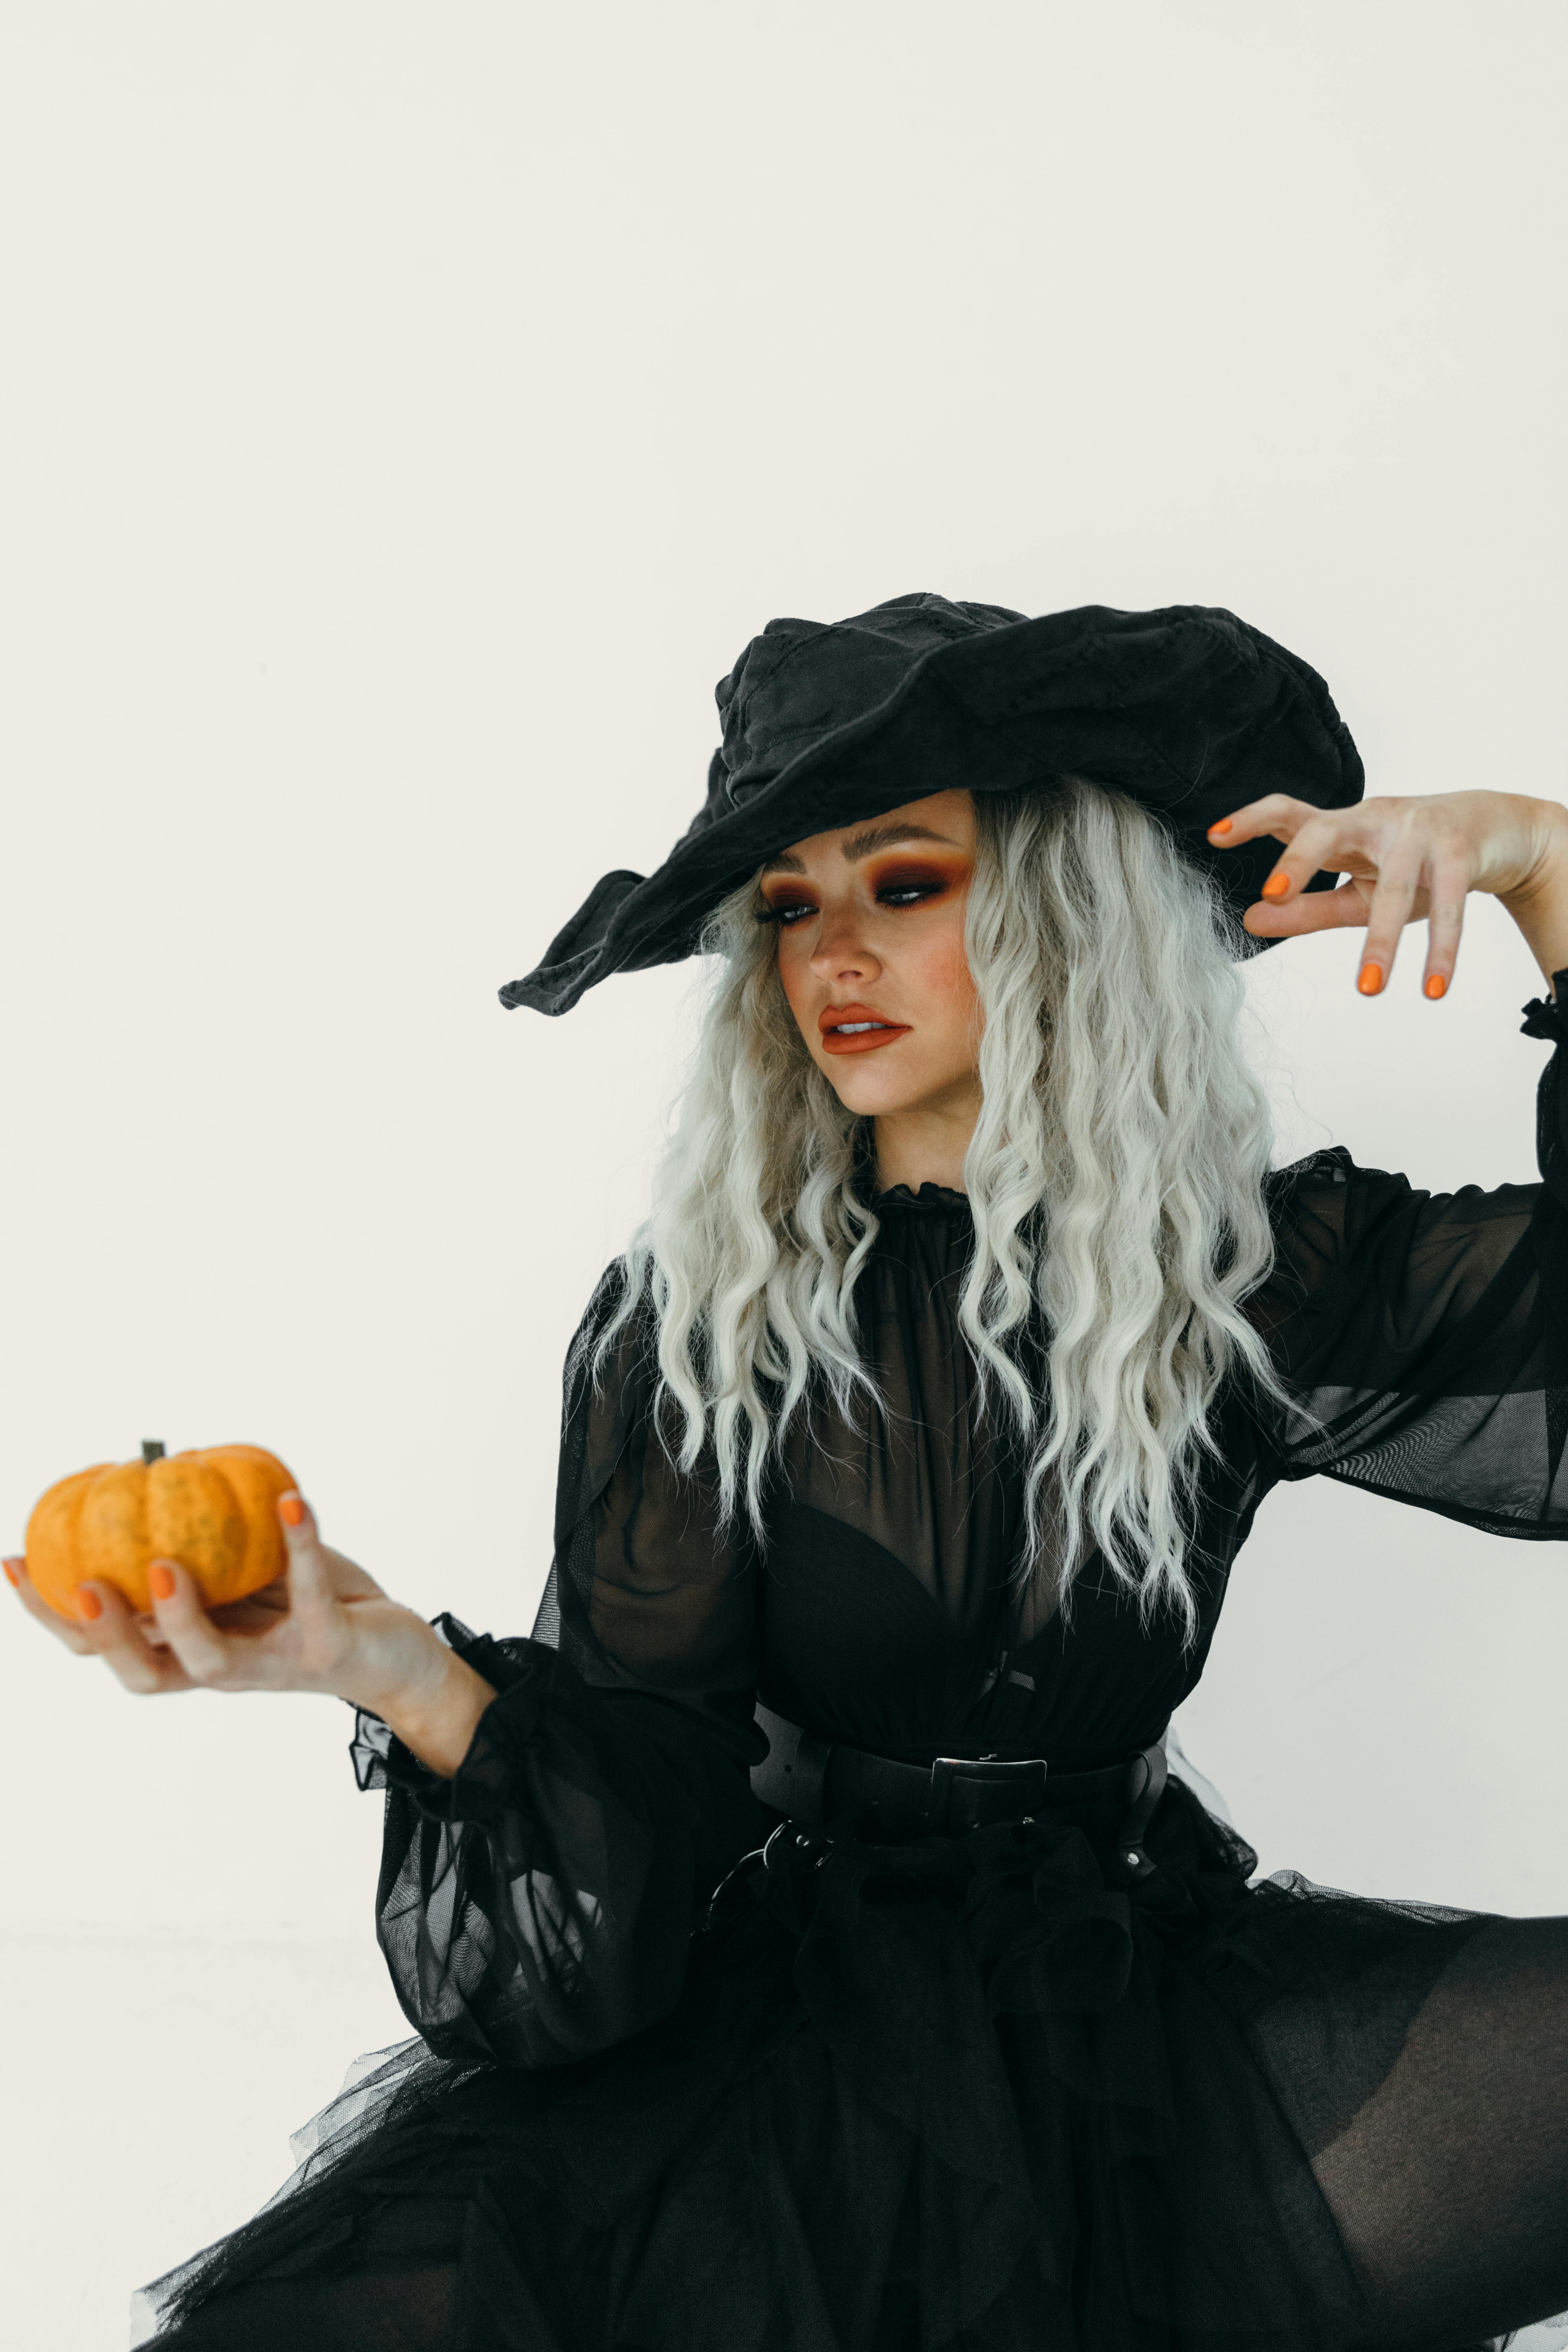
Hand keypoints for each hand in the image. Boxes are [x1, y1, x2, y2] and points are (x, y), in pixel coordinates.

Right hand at [4, 1494, 494, 1775]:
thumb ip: (200, 1550)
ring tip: (165, 1564)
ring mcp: (275, 1666)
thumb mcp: (244, 1577)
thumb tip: (149, 1478)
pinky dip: (302, 1545)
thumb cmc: (308, 1605)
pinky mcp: (329, 1649)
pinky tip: (291, 1500)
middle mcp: (223, 1669)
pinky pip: (312, 1594)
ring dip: (185, 1617)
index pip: (103, 1647)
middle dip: (106, 1635)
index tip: (13, 1559)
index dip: (52, 1613)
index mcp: (188, 1650)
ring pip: (212, 1662)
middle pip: (143, 1673)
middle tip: (80, 1586)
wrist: (395, 1653)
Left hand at [1207, 788, 1567, 994]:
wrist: (1497, 828)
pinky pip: (1449, 906)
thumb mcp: (1355, 887)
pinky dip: (1442, 949)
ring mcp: (1418, 833)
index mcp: (1341, 826)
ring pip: (1393, 887)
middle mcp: (1373, 819)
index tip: (1214, 836)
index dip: (1252, 820)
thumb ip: (1304, 907)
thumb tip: (1249, 920)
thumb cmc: (1412, 861)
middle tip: (1272, 893)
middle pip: (1326, 831)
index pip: (1289, 813)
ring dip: (1380, 941)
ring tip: (1366, 989)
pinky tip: (1432, 987)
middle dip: (1298, 861)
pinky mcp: (1460, 854)